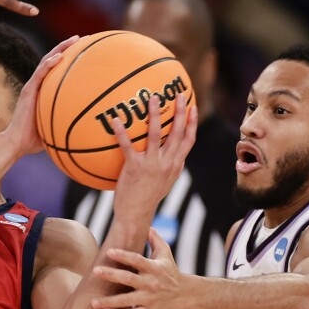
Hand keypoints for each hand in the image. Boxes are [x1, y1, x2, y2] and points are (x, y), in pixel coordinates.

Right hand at [3, 36, 77, 155]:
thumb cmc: (35, 139)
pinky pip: (40, 73)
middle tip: (82, 39)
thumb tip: (87, 128)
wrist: (17, 142)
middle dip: (67, 47)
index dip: (69, 58)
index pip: (57, 70)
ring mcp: (32, 86)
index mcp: (44, 91)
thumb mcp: (56, 127)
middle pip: (53, 60)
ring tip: (75, 39)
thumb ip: (68, 122)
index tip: (83, 51)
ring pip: (47, 61)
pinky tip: (60, 56)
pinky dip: (49, 63)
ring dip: (61, 48)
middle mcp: (38, 85)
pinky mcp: (28, 90)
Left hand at [89, 229, 183, 308]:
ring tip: (93, 302)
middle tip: (95, 271)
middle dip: (111, 275)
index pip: (137, 260)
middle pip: (129, 279)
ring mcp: (150, 299)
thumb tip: (146, 224)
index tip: (109, 252)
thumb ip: (155, 239)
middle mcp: (151, 283)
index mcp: (154, 268)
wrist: (185, 294)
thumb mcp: (165, 253)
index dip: (123, 255)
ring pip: (127, 300)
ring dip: (109, 301)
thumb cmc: (170, 271)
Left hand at [109, 93, 197, 224]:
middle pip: (177, 132)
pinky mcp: (134, 167)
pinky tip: (115, 120)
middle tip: (180, 94)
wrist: (136, 214)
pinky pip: (127, 146)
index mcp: (175, 165)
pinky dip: (121, 132)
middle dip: (180, 112)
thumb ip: (169, 166)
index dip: (192, 123)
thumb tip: (172, 154)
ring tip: (152, 98)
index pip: (188, 140)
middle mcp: (166, 163)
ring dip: (155, 114)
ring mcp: (151, 164)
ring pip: (156, 134)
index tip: (193, 107)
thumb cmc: (148, 197)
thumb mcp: (165, 182)